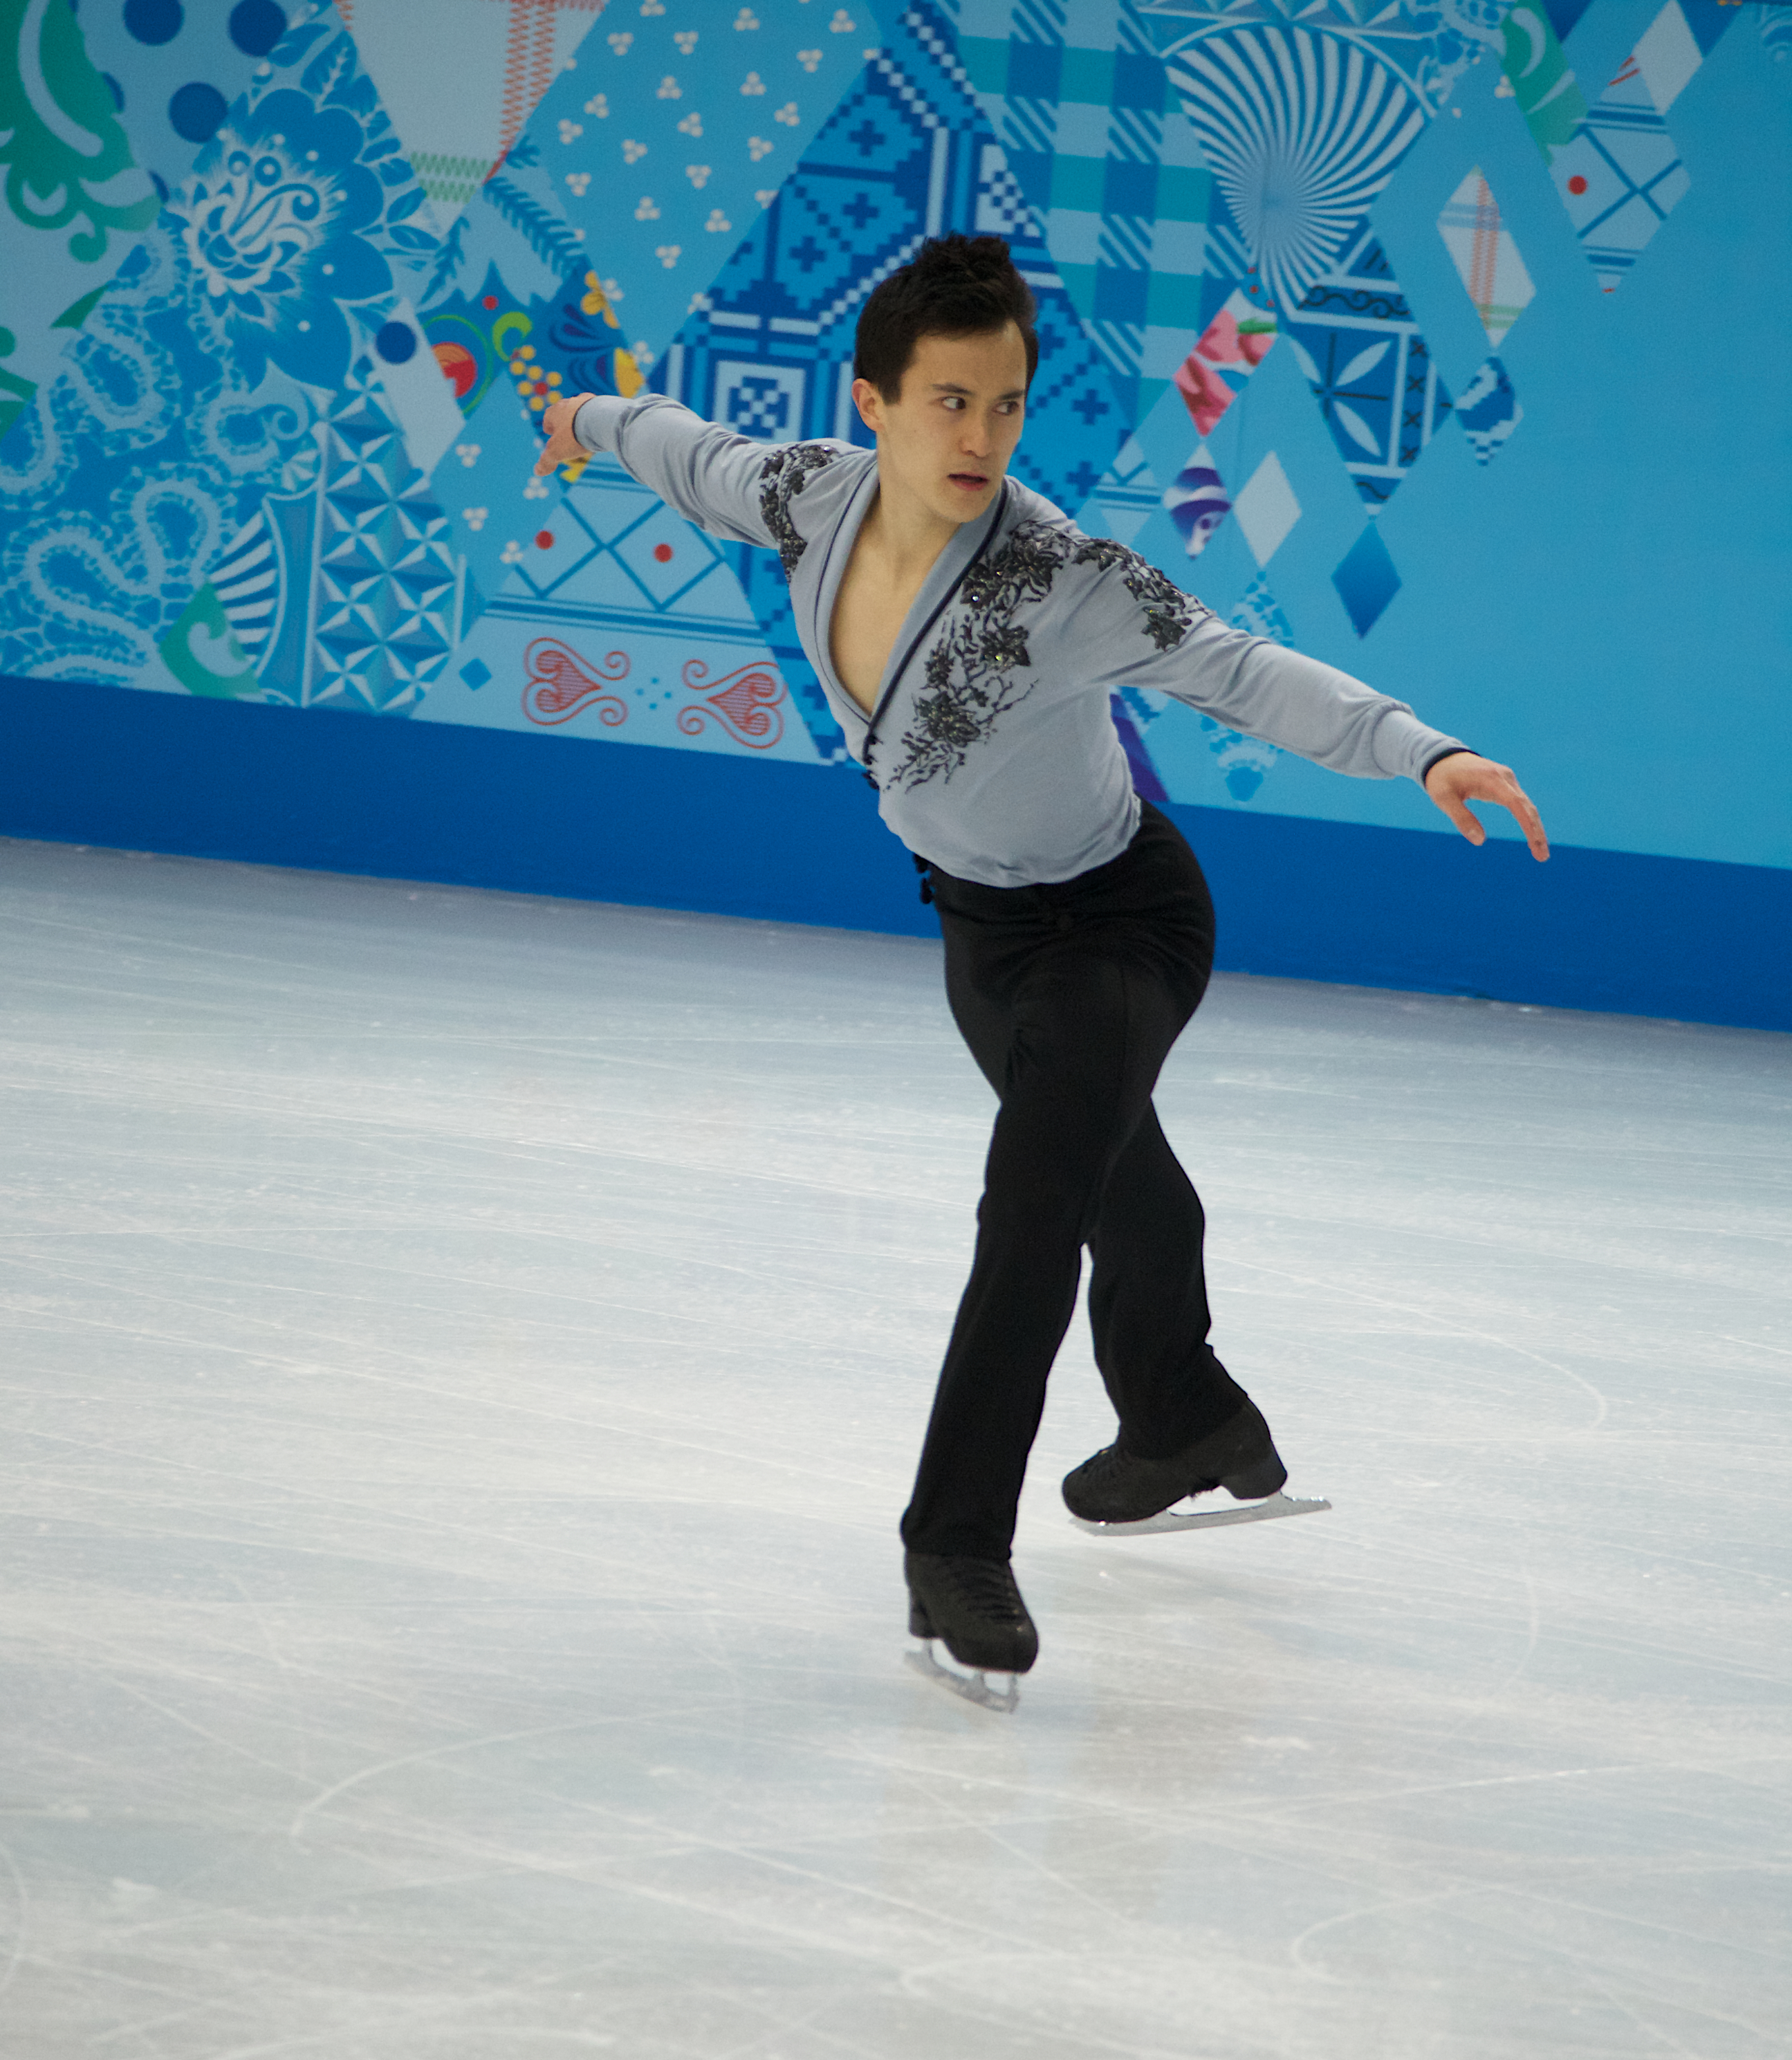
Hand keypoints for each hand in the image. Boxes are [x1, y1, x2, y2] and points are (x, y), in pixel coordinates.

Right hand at [534, 392, 597, 476]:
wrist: (600, 420)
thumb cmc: (575, 435)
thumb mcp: (557, 452)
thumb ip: (546, 461)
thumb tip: (538, 471)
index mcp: (555, 412)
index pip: (548, 417)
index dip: (549, 426)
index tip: (551, 433)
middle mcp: (569, 403)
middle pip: (564, 412)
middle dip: (565, 422)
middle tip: (568, 433)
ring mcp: (586, 401)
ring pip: (581, 410)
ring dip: (581, 419)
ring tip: (586, 430)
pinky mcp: (601, 402)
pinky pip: (597, 410)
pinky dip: (597, 418)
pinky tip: (601, 426)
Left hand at [1424, 752, 1548, 861]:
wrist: (1444, 757)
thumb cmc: (1441, 778)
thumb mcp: (1443, 798)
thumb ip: (1461, 818)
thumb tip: (1480, 842)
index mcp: (1491, 779)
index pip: (1516, 804)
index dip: (1528, 825)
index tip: (1535, 844)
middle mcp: (1505, 777)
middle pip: (1527, 807)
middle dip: (1537, 832)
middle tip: (1542, 857)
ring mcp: (1508, 780)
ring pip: (1527, 806)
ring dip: (1535, 828)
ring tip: (1540, 853)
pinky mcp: (1506, 784)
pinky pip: (1521, 804)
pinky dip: (1528, 820)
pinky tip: (1532, 836)